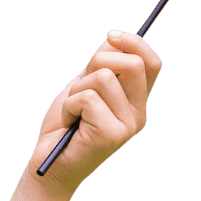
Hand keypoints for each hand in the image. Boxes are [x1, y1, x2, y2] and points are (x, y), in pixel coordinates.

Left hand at [25, 29, 162, 196]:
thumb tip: (113, 38)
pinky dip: (69, 105)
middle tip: (79, 82)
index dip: (134, 43)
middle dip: (98, 61)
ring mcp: (128, 126)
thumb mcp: (84, 86)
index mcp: (136, 102)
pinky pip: (87, 98)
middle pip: (132, 64)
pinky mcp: (112, 135)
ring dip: (76, 89)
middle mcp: (139, 115)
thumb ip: (101, 66)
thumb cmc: (65, 124)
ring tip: (72, 111)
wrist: (48, 164)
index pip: (152, 63)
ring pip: (104, 77)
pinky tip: (69, 123)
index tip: (110, 35)